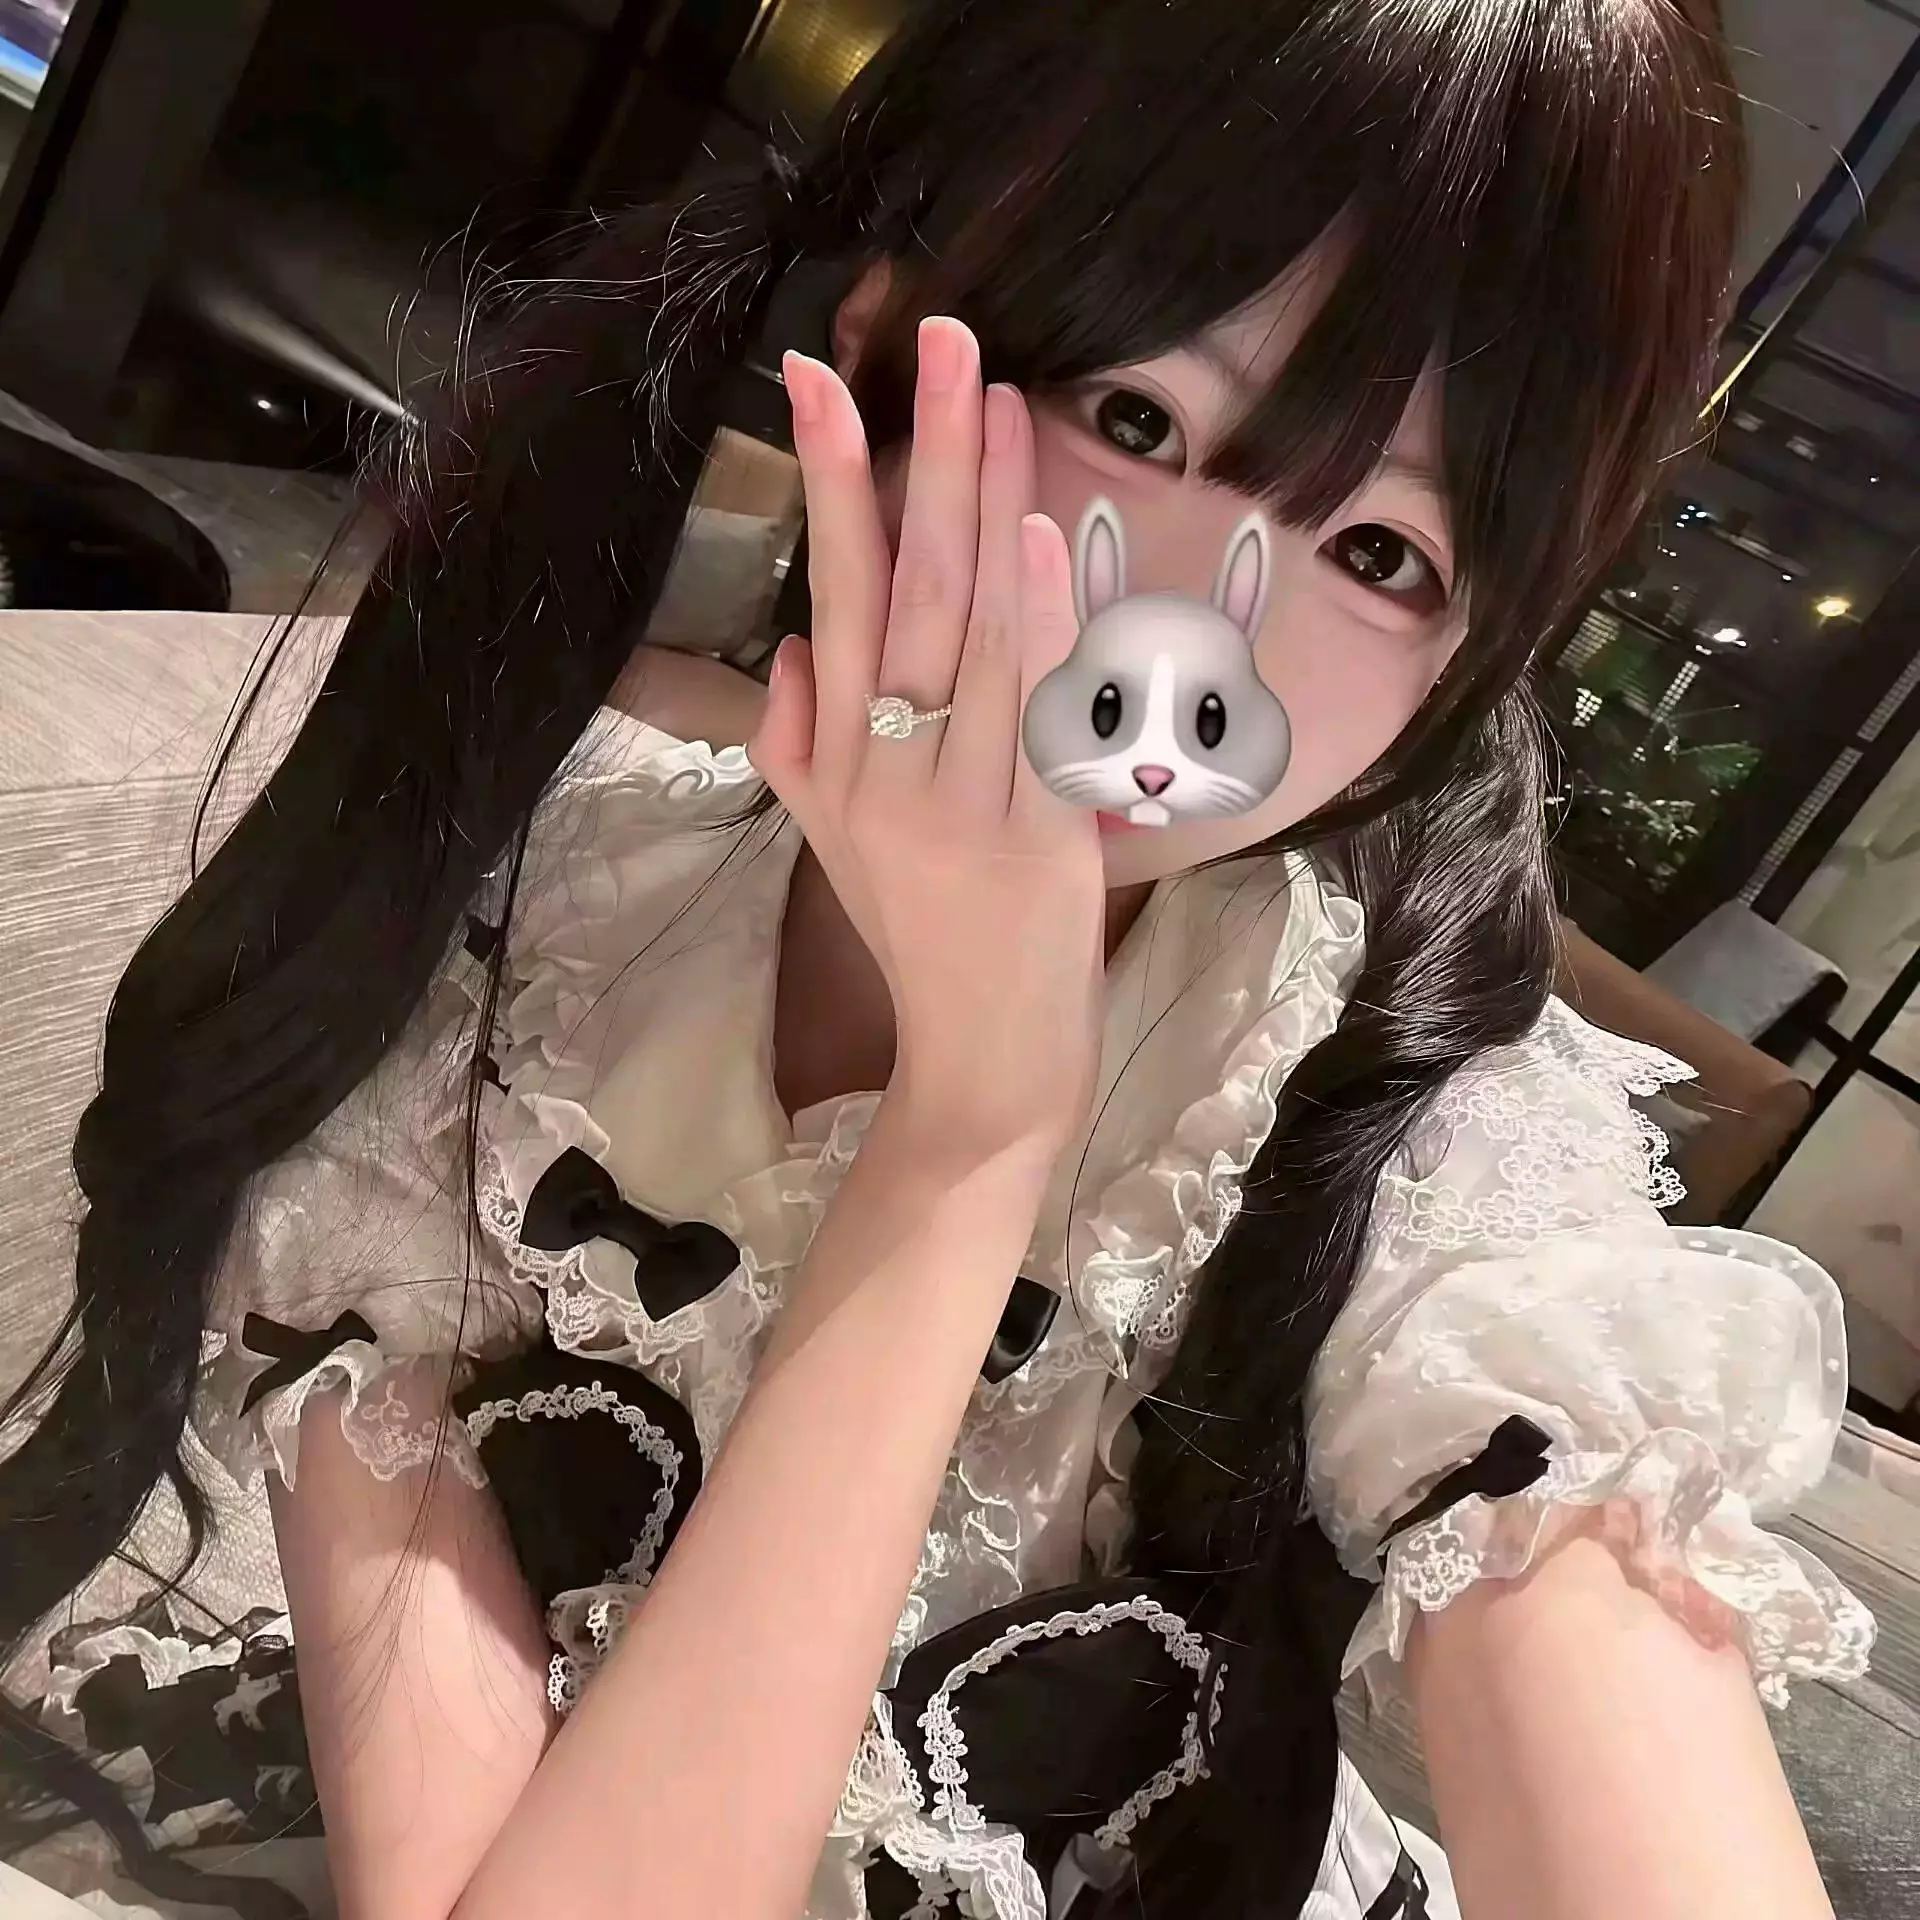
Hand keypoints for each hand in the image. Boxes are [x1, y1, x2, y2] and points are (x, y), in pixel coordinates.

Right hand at [748, 317, 1105, 1157]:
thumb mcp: (833, 842)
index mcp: (838, 759)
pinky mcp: (1037, 843)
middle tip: (941, 338)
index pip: (833, 596)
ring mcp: (962, 806)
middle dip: (918, 458)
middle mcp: (888, 770)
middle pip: (906, 592)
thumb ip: (800, 743)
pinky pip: (1036, 724)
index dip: (826, 485)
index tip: (820, 376)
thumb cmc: (915, 940)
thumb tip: (794, 644)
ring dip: (983, 511)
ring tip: (991, 397)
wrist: (980, 1064)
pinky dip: (1038, 631)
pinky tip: (1034, 540)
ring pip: (968, 641)